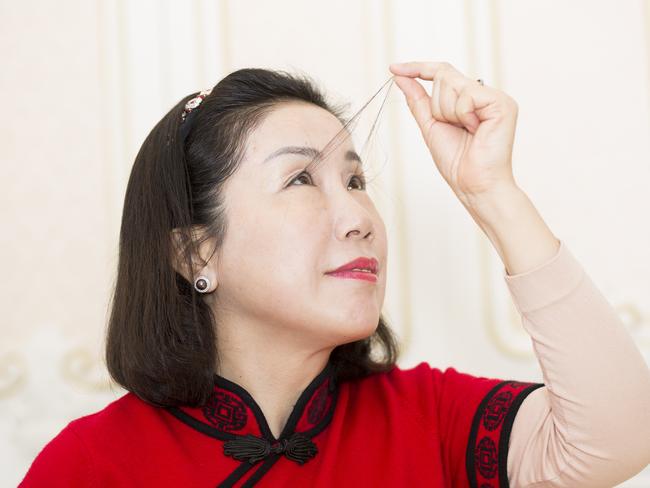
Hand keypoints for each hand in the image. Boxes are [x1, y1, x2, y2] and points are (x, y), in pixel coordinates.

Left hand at [389, 61, 519, 202]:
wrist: (474, 185)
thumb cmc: (456, 162)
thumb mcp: (430, 125)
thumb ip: (418, 100)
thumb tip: (400, 77)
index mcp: (470, 98)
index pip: (442, 72)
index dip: (417, 68)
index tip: (393, 67)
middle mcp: (484, 94)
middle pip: (444, 76)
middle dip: (437, 106)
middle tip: (454, 129)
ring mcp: (495, 97)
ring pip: (452, 85)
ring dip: (448, 113)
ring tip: (466, 132)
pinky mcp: (502, 103)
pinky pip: (466, 96)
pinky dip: (462, 116)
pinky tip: (475, 131)